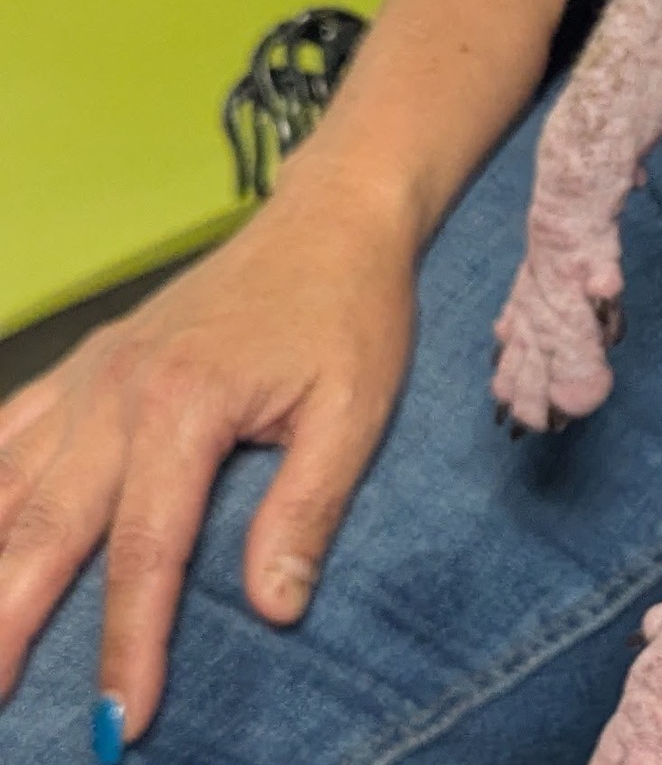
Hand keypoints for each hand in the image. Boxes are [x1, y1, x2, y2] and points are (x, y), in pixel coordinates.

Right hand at [0, 172, 416, 746]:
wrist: (330, 218)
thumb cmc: (351, 311)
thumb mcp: (355, 407)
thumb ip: (308, 508)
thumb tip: (274, 610)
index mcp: (185, 405)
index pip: (146, 550)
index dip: (130, 641)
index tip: (123, 720)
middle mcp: (117, 392)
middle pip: (43, 530)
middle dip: (8, 628)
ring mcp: (90, 375)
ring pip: (6, 489)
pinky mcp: (84, 365)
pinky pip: (8, 435)